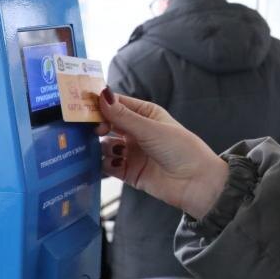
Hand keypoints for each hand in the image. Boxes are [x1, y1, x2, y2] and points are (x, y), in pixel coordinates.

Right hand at [97, 88, 229, 219]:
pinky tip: (111, 163)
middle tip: (95, 129)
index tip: (83, 104)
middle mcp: (137, 132)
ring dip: (101, 147)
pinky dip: (104, 164)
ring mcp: (132, 152)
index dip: (101, 103)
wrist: (196, 183)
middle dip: (98, 126)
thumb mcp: (151, 129)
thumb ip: (123, 116)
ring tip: (107, 149)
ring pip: (105, 146)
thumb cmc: (182, 149)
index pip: (118, 104)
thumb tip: (102, 95)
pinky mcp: (129, 172)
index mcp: (146, 115)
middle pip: (108, 125)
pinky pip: (108, 166)